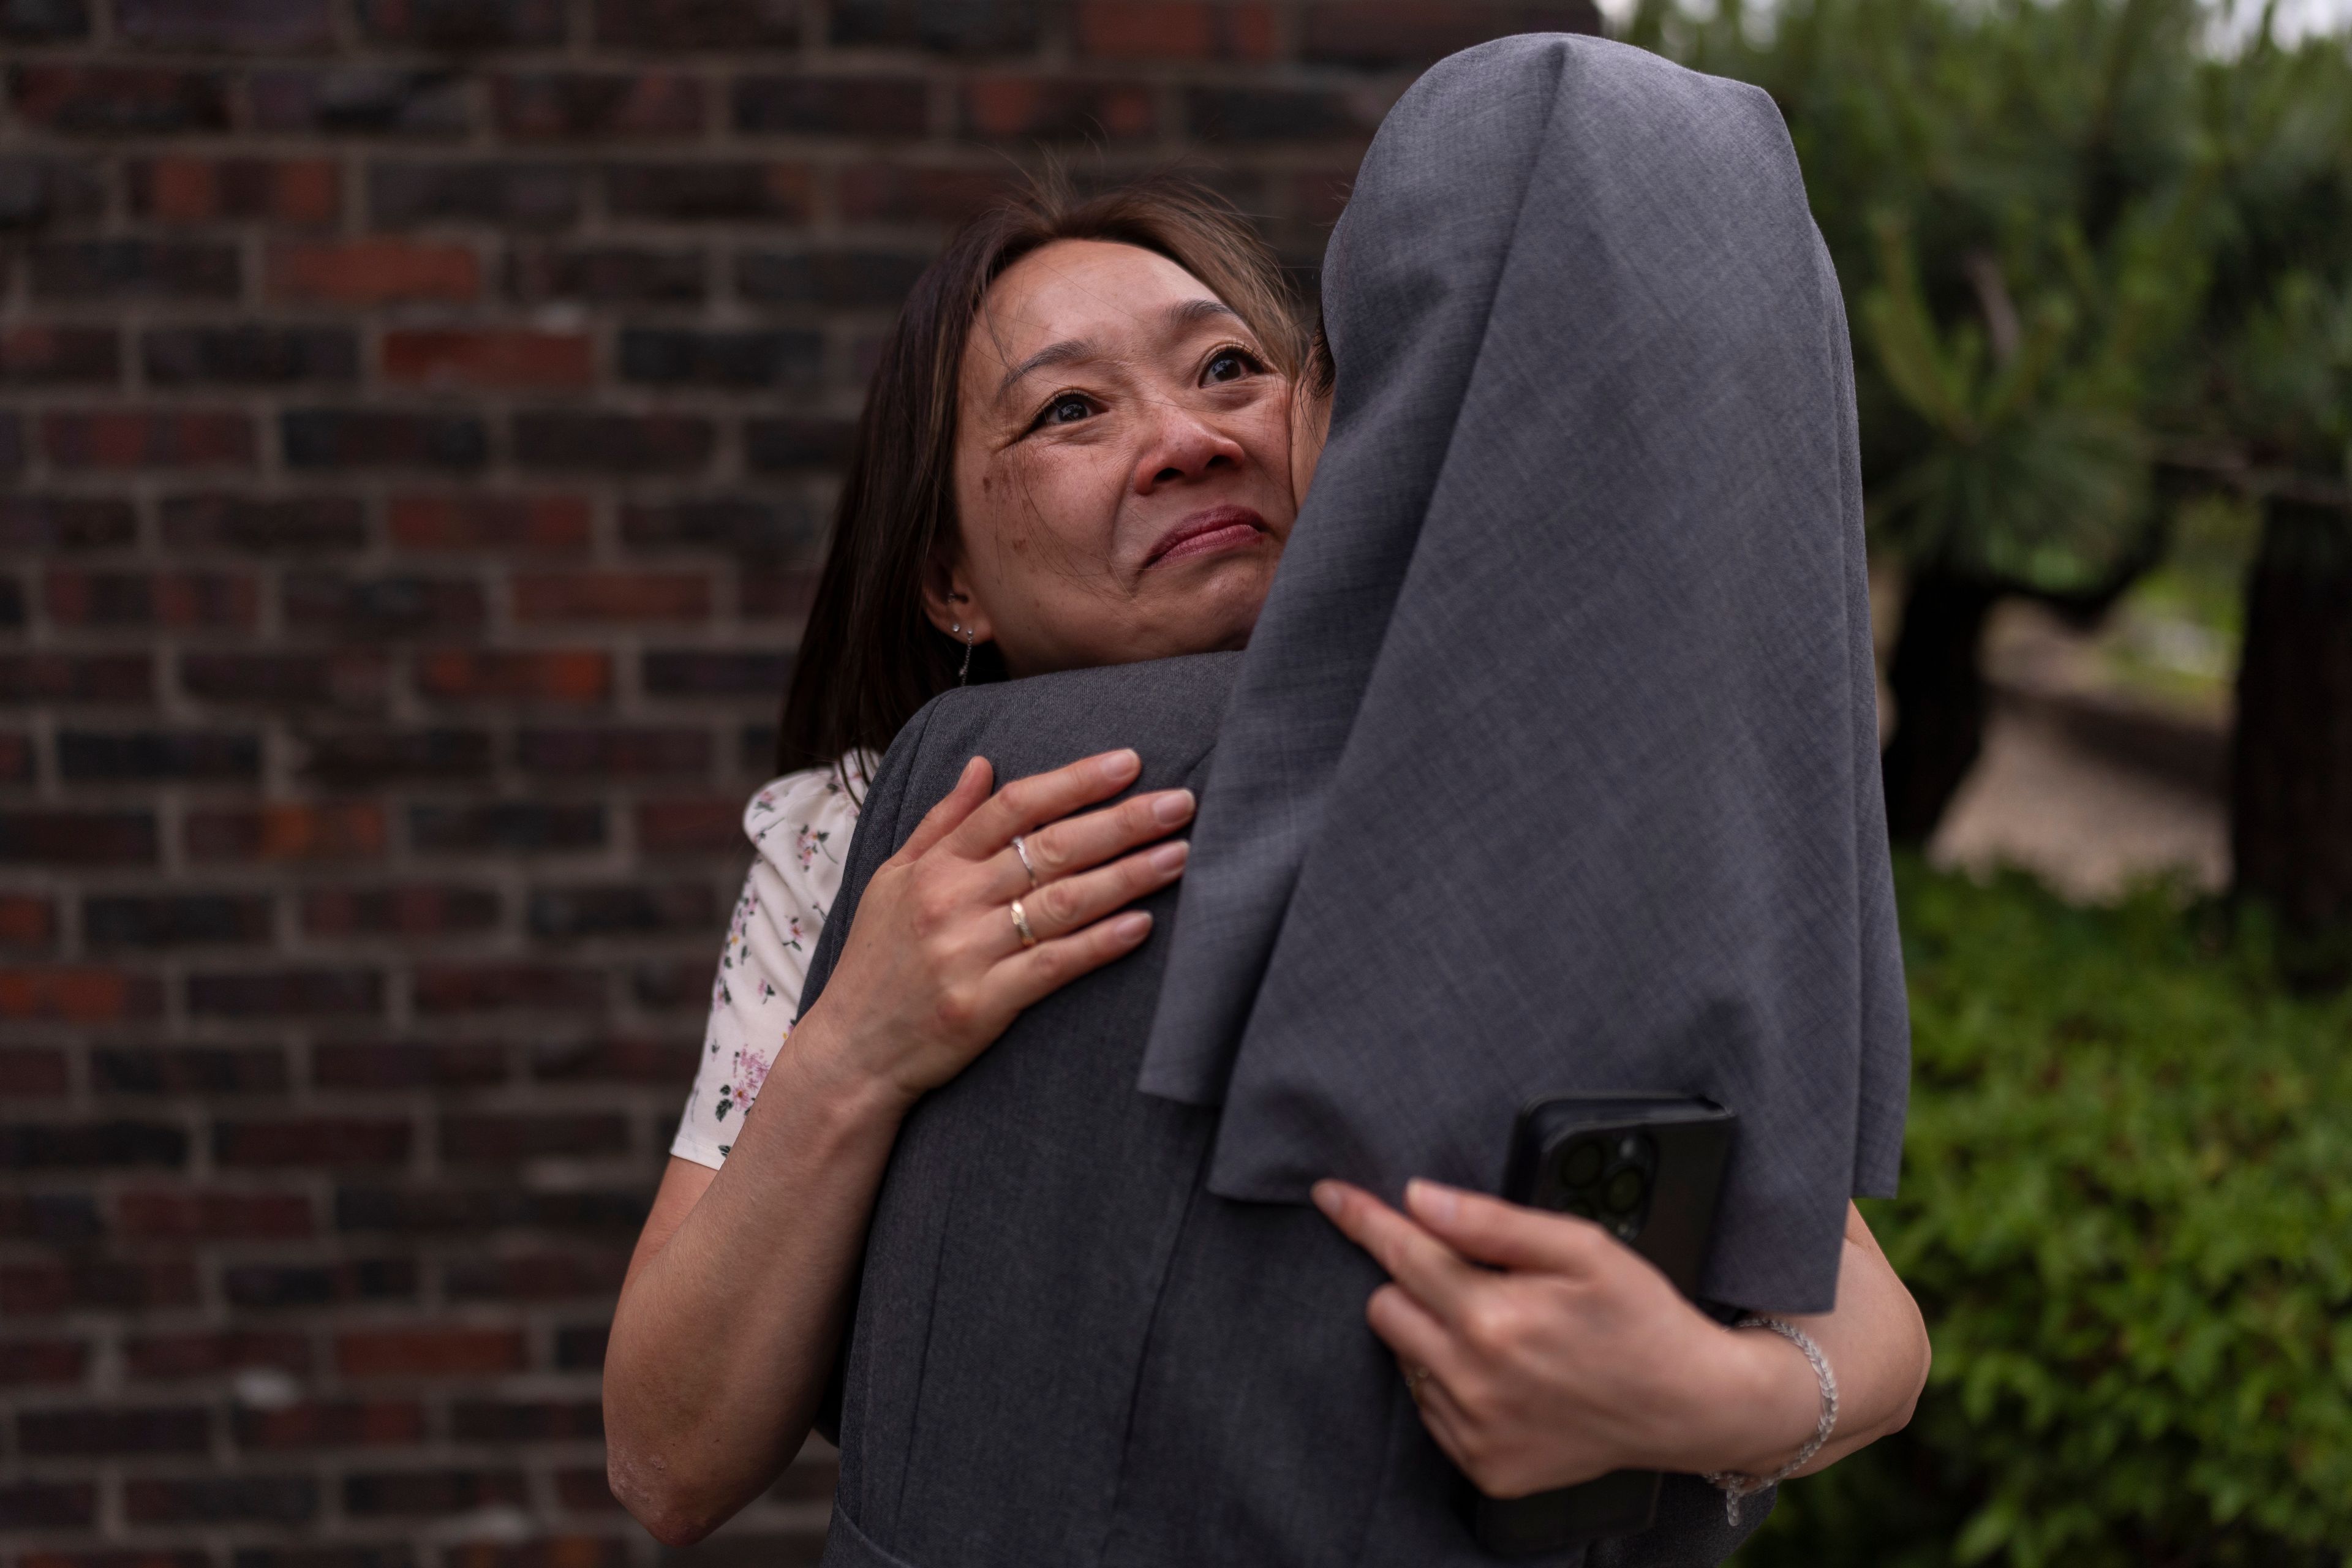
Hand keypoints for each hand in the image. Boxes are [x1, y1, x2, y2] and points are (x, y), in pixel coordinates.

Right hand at [799, 749, 1193, 1105]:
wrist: (849, 1053)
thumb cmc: (877, 962)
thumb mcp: (892, 879)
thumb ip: (943, 821)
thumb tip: (983, 763)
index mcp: (934, 866)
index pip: (1014, 806)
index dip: (1075, 780)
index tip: (1129, 762)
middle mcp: (951, 901)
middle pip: (1051, 847)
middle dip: (1123, 821)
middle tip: (1180, 802)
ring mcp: (967, 953)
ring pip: (1062, 903)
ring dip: (1127, 875)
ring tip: (1180, 854)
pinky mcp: (983, 1005)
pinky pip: (1053, 966)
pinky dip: (1100, 944)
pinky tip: (1143, 925)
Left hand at [1312, 1178, 1821, 1497]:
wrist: (1688, 1406)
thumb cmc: (1640, 1317)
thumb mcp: (1580, 1247)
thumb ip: (1493, 1223)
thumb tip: (1422, 1199)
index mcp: (1494, 1318)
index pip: (1402, 1254)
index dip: (1363, 1218)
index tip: (1330, 1196)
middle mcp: (1474, 1381)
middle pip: (1386, 1308)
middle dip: (1414, 1284)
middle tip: (1472, 1281)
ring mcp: (1476, 1432)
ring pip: (1405, 1361)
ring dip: (1434, 1337)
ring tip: (1502, 1332)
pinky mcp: (1484, 1467)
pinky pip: (1430, 1411)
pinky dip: (1453, 1386)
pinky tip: (1505, 1375)